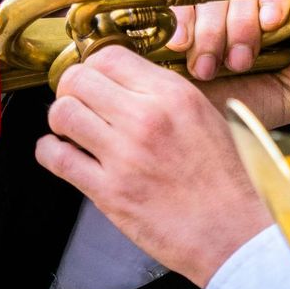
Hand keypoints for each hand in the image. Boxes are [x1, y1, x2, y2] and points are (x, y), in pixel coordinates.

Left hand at [35, 44, 275, 287]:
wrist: (239, 232)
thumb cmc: (232, 181)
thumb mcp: (210, 119)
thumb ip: (169, 98)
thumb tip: (131, 86)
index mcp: (175, 95)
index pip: (110, 56)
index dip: (94, 67)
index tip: (96, 80)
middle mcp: (147, 118)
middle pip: (78, 79)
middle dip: (71, 90)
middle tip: (79, 103)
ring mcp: (125, 155)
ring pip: (62, 113)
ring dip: (61, 120)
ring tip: (73, 130)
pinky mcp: (109, 192)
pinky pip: (56, 158)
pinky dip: (50, 152)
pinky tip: (62, 154)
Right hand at [170, 0, 289, 121]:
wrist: (204, 134)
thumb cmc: (256, 112)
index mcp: (279, 22)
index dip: (275, 4)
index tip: (271, 23)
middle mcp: (246, 11)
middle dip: (242, 29)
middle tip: (238, 63)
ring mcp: (209, 13)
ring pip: (212, 0)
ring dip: (210, 34)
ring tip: (206, 70)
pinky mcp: (177, 18)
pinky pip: (180, 5)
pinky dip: (182, 24)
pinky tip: (181, 47)